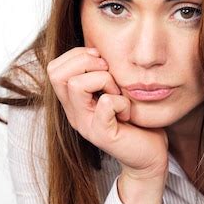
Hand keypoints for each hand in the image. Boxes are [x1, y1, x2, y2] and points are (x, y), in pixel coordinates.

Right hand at [47, 46, 168, 178]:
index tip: (102, 62)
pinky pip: (105, 104)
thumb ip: (102, 73)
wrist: (149, 155)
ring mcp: (86, 125)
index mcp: (74, 101)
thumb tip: (97, 48)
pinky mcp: (102, 135)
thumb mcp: (115, 90)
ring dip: (104, 80)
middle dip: (87, 62)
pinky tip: (127, 113)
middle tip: (109, 74)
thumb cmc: (135, 121)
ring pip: (77, 85)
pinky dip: (121, 102)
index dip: (77, 55)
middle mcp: (74, 113)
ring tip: (118, 94)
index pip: (54, 68)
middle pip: (57, 73)